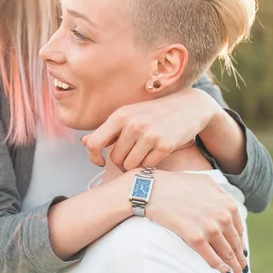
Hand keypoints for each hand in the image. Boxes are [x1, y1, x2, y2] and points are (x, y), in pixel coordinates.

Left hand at [83, 88, 218, 169]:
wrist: (188, 107)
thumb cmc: (153, 113)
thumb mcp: (129, 115)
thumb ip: (107, 130)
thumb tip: (84, 142)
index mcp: (120, 115)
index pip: (94, 143)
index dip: (93, 157)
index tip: (100, 161)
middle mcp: (132, 124)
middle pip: (115, 159)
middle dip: (121, 162)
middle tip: (130, 156)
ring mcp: (149, 134)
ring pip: (130, 165)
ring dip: (135, 165)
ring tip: (142, 154)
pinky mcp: (164, 145)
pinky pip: (148, 166)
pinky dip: (150, 164)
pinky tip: (154, 154)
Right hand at [144, 170, 248, 272]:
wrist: (152, 189)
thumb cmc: (176, 184)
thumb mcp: (205, 182)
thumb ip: (221, 194)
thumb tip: (230, 210)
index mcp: (227, 203)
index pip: (239, 230)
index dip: (240, 243)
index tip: (240, 253)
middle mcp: (223, 216)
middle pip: (235, 244)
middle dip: (239, 258)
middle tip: (241, 269)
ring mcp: (210, 228)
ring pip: (227, 253)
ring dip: (233, 266)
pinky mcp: (195, 238)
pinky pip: (212, 258)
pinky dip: (220, 268)